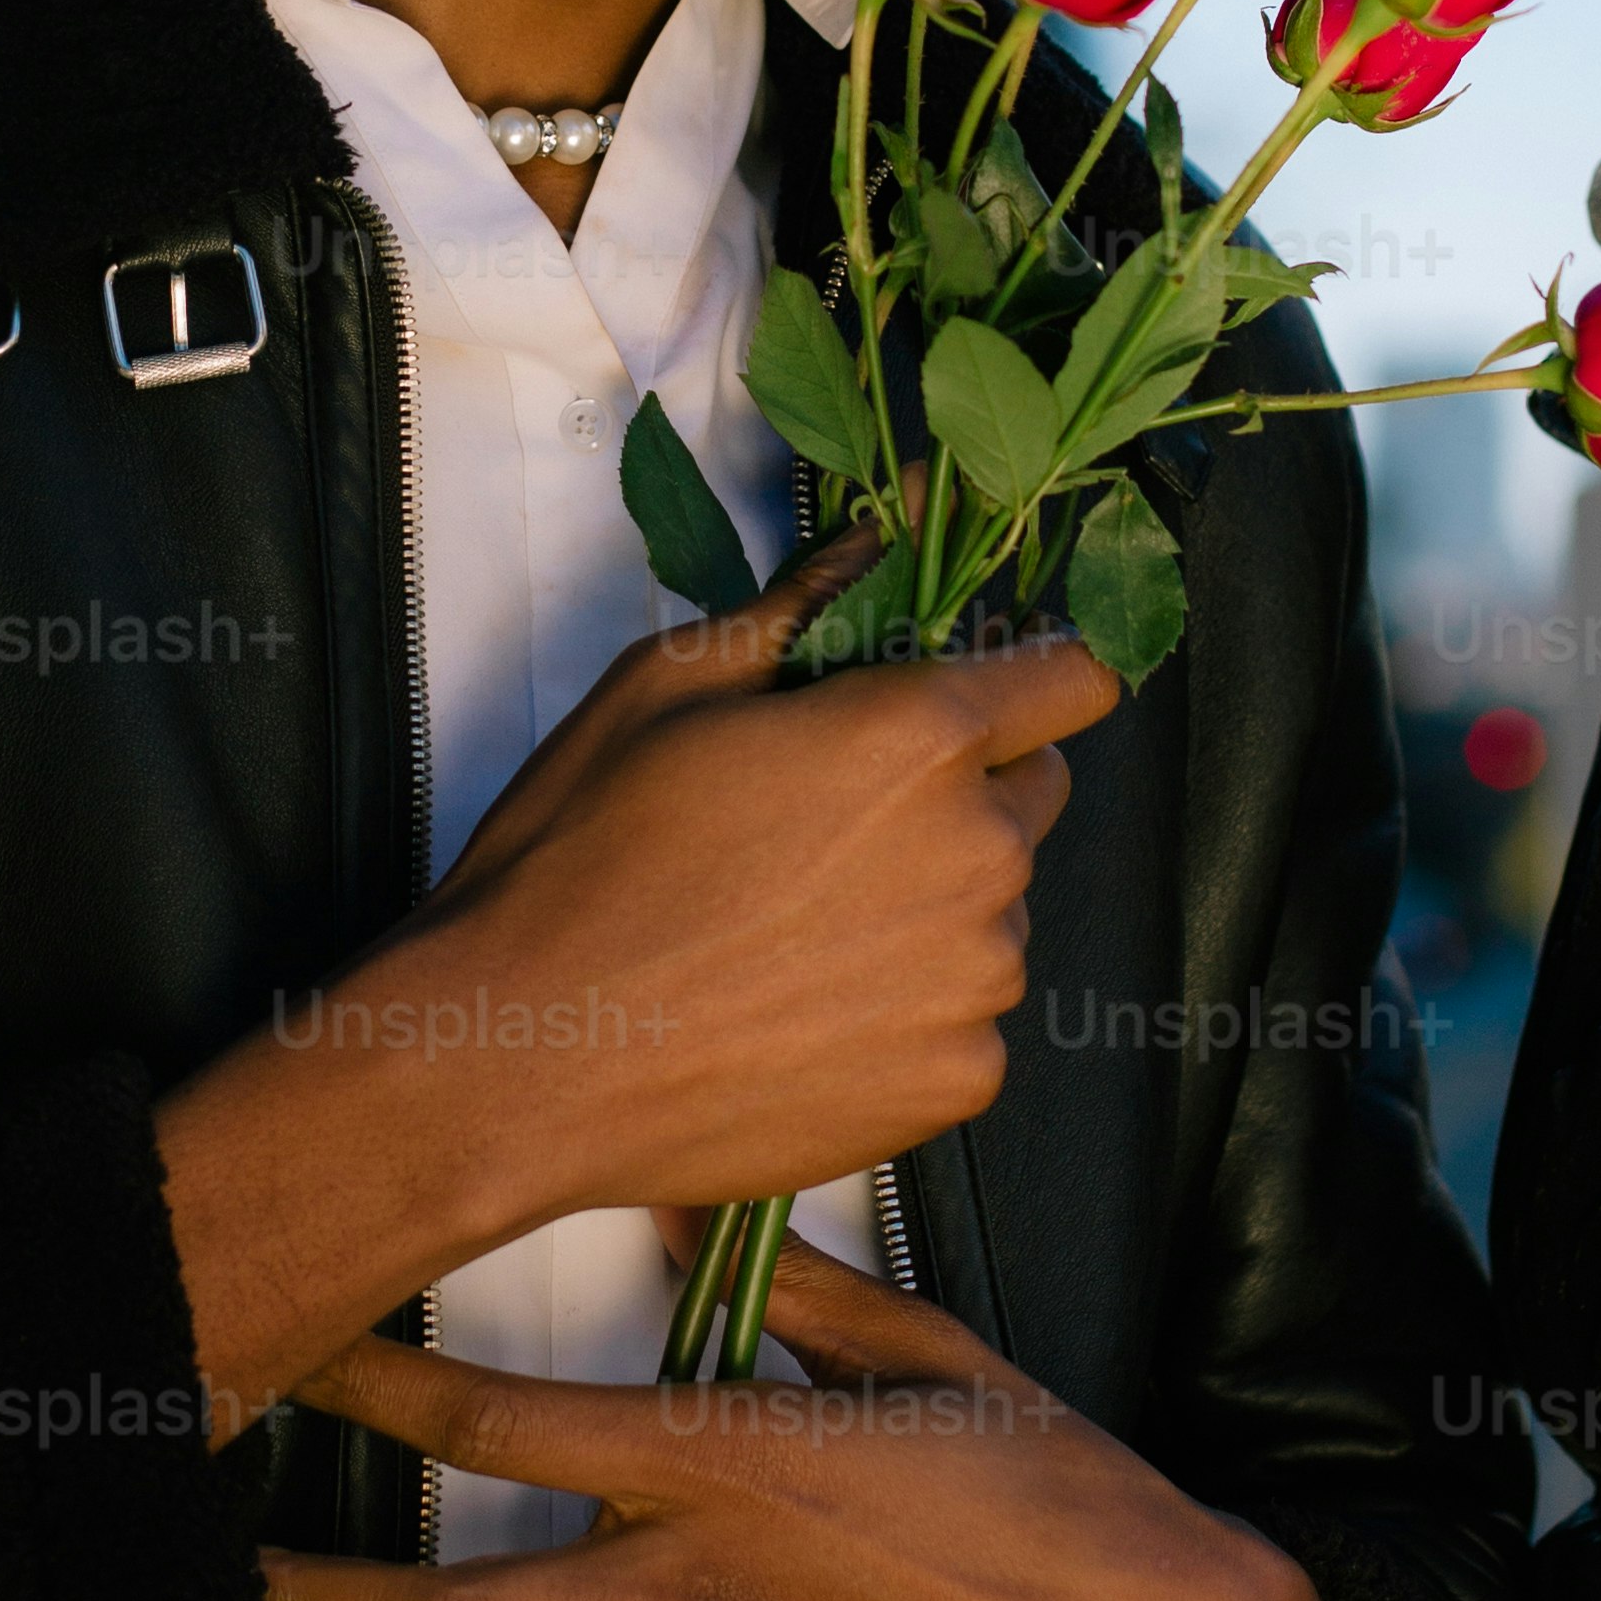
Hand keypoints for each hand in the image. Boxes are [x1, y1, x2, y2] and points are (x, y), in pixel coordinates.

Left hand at [262, 1235, 1371, 1600]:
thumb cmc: (1049, 1493)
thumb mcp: (931, 1347)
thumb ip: (792, 1284)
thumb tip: (689, 1192)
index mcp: (729, 1457)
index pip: (505, 1409)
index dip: (377, 1380)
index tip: (295, 1350)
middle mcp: (687, 1587)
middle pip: (442, 1589)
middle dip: (304, 1572)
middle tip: (209, 1543)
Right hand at [414, 553, 1117, 1216]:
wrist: (525, 1060)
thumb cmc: (582, 858)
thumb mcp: (672, 684)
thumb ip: (811, 596)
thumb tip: (897, 519)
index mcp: (919, 738)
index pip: (1075, 677)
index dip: (1029, 674)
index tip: (977, 690)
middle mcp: (979, 856)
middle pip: (1035, 792)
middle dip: (965, 786)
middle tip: (836, 814)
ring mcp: (977, 980)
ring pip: (996, 909)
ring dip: (932, 901)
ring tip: (795, 924)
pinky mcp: (957, 1081)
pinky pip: (967, 1015)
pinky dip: (909, 1007)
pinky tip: (801, 1007)